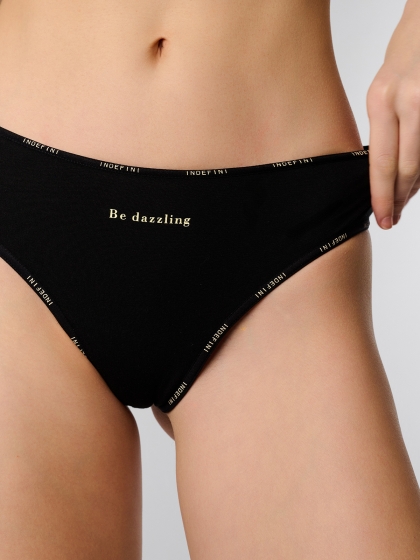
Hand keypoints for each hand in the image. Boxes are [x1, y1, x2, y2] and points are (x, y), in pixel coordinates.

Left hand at [367, 1, 419, 228]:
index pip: (379, 162)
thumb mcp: (390, 81)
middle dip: (398, 199)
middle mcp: (406, 102)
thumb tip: (390, 161)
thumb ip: (389, 120)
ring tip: (408, 200)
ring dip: (416, 187)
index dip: (380, 195)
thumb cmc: (415, 41)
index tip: (381, 217)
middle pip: (403, 169)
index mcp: (381, 100)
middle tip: (392, 220)